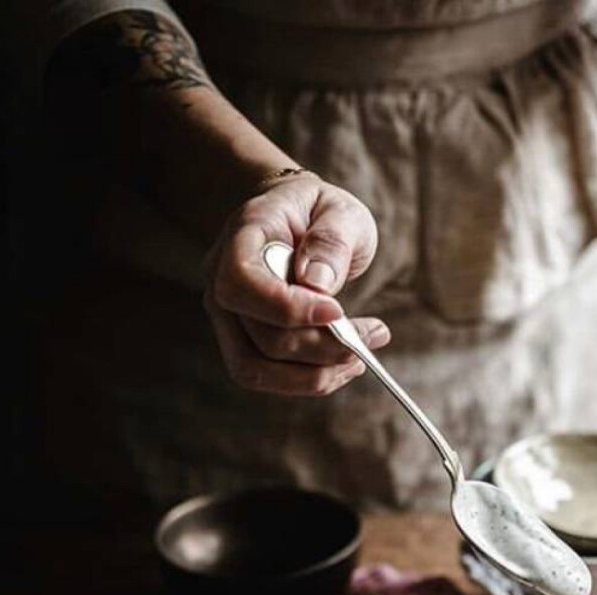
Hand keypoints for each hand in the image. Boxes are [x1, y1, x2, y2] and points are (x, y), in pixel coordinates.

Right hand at [203, 172, 388, 394]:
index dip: (287, 307)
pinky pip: (268, 377)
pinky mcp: (244, 343)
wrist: (300, 222)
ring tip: (360, 358)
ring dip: (316, 375)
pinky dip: (310, 380)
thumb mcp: (340, 211)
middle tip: (374, 334)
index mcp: (242, 235)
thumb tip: (318, 284)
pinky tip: (344, 365)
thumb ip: (331, 240)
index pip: (242, 281)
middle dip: (322, 346)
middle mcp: (221, 280)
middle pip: (260, 336)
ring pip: (257, 369)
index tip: (337, 312)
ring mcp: (228, 316)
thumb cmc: (320, 213)